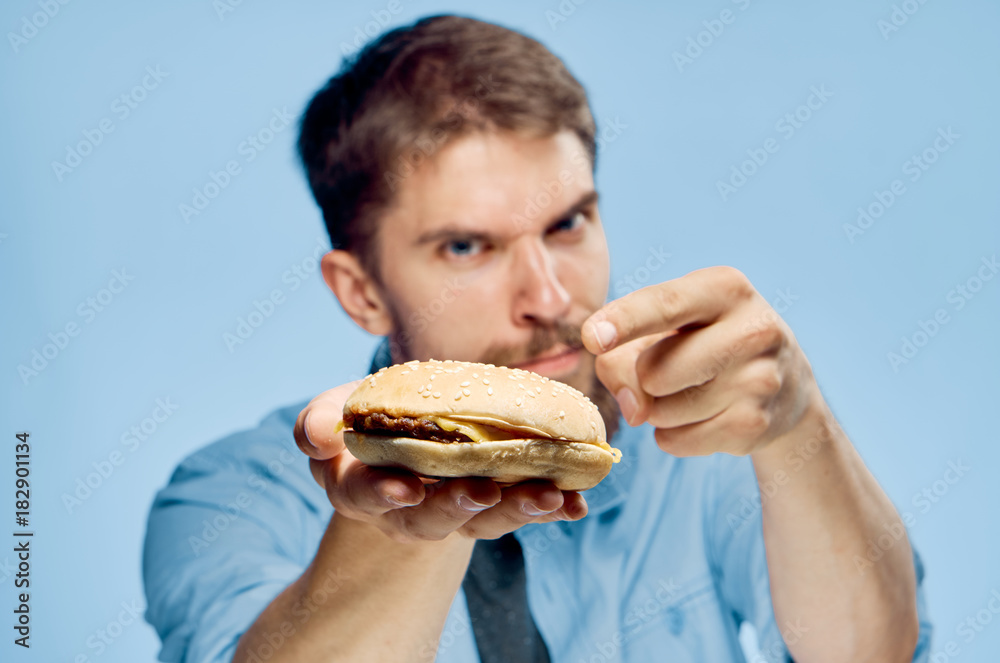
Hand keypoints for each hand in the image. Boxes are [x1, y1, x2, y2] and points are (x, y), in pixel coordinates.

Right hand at [293, 381, 587, 541]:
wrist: (398, 438)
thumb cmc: (361, 423)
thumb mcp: (331, 418)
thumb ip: (319, 423)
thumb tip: (313, 434)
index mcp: (364, 488)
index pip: (369, 495)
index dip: (384, 493)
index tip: (403, 488)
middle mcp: (410, 509)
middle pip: (434, 517)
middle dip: (460, 506)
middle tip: (483, 493)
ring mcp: (454, 508)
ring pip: (484, 518)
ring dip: (516, 508)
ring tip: (549, 496)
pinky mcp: (492, 501)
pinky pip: (521, 509)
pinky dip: (551, 507)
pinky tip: (578, 502)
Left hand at [581, 266, 821, 456]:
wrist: (786, 386)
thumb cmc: (704, 344)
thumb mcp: (665, 329)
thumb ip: (623, 357)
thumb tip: (633, 409)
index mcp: (724, 288)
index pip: (664, 305)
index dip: (623, 321)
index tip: (591, 338)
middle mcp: (752, 329)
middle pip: (652, 371)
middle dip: (643, 378)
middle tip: (672, 368)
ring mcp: (760, 380)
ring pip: (660, 411)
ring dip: (658, 409)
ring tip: (694, 390)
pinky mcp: (756, 426)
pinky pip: (675, 441)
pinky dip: (673, 434)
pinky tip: (705, 415)